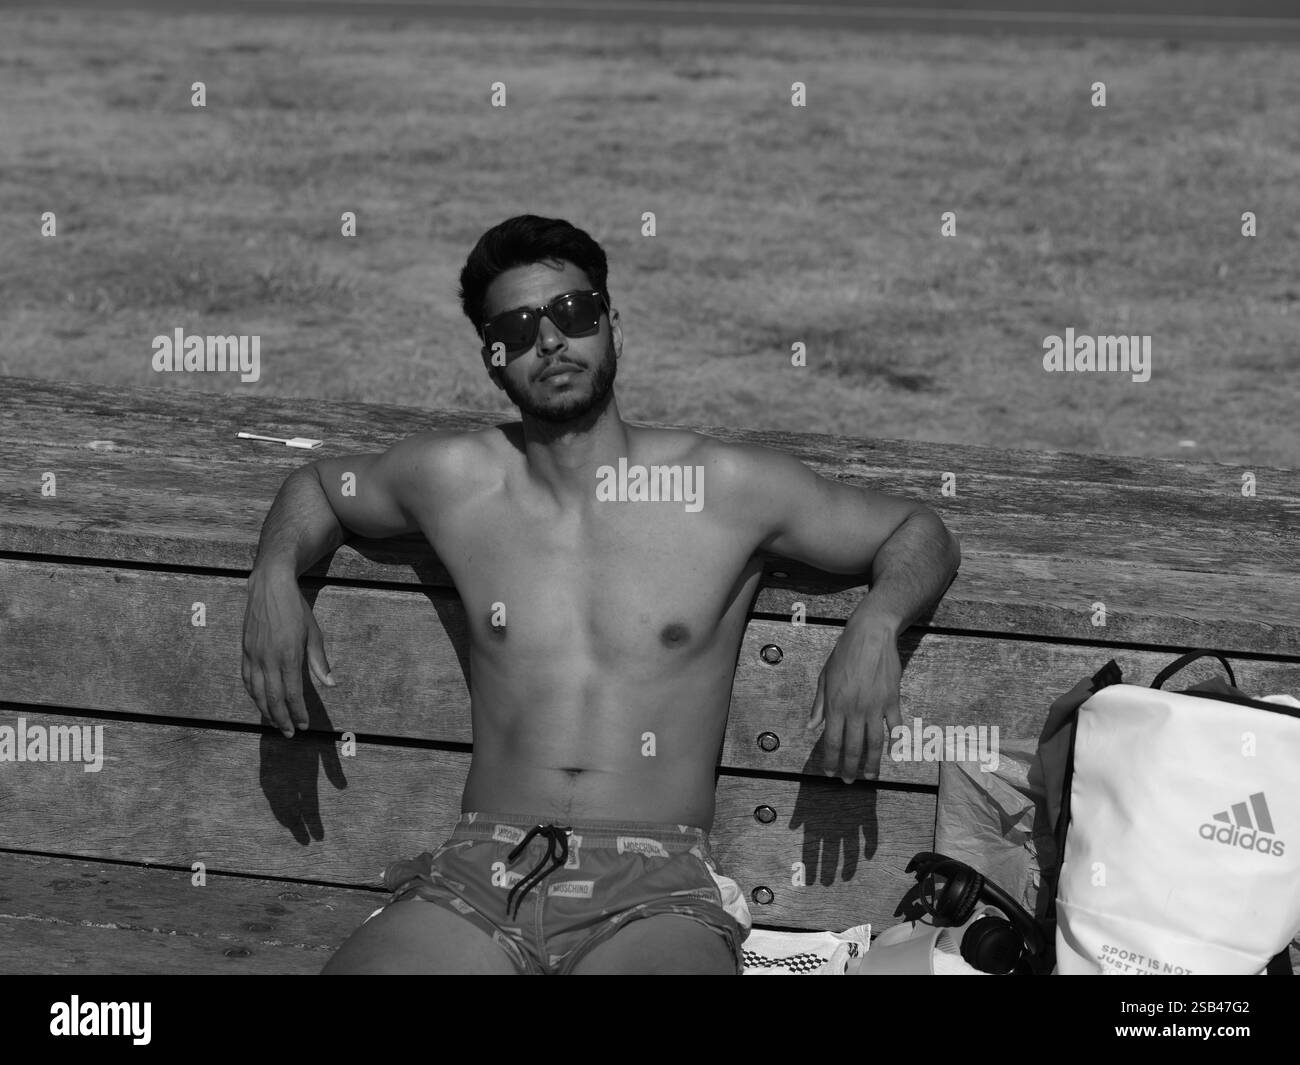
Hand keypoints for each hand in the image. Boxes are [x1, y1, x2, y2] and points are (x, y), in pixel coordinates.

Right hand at [242, 567, 335, 736]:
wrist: (269, 585)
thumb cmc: (295, 608)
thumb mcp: (313, 632)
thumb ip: (319, 661)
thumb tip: (331, 684)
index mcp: (288, 655)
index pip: (293, 694)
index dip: (298, 713)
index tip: (304, 725)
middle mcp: (268, 659)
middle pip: (273, 699)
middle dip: (282, 719)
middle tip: (290, 733)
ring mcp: (253, 655)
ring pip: (257, 693)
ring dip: (266, 711)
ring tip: (276, 723)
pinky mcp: (245, 650)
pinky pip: (246, 679)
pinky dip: (253, 695)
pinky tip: (260, 702)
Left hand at [805, 615, 901, 781]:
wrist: (870, 636)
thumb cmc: (843, 655)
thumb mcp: (824, 678)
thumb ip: (818, 705)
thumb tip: (811, 727)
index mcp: (835, 705)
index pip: (832, 741)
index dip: (831, 760)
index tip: (830, 773)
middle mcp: (855, 710)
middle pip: (853, 747)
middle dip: (850, 768)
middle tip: (849, 781)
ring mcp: (875, 707)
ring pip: (875, 743)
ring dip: (872, 763)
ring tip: (870, 776)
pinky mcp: (892, 701)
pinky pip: (895, 727)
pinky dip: (896, 743)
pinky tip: (894, 755)